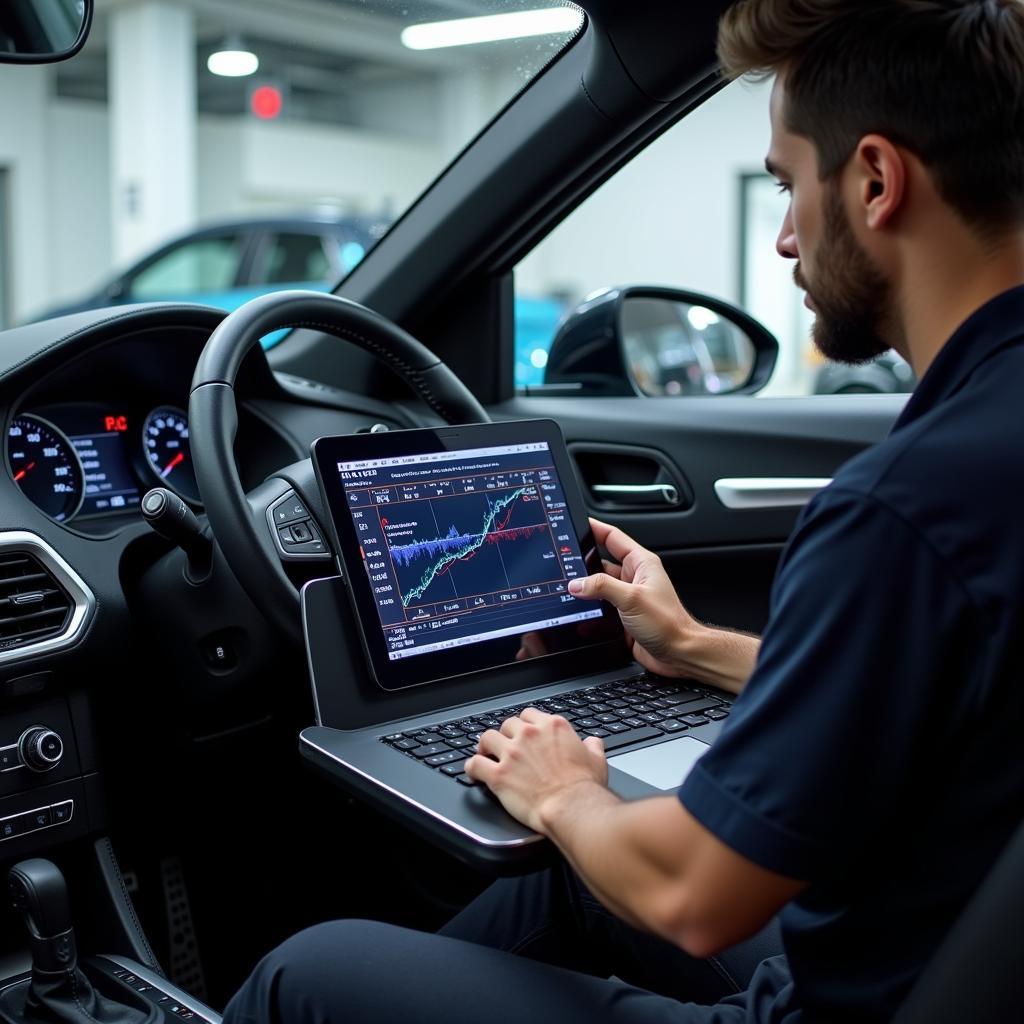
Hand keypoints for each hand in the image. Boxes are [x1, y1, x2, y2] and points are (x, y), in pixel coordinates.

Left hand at [464, 708, 607, 833]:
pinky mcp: (499, 774)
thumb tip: (593, 743)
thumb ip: (592, 747)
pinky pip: (475, 764)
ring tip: (485, 754)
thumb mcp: (597, 761)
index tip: (522, 733)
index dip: (524, 725)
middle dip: (505, 735)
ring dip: (485, 746)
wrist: (572, 808)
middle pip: (507, 724)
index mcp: (552, 727)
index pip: (529, 715)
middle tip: (505, 747)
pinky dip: (472, 768)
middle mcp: (530, 735)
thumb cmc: (584, 788)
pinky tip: (474, 772)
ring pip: (487, 738)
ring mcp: (512, 753)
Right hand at [568, 518, 701, 677]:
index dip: (594, 528)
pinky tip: (577, 612)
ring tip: (567, 589)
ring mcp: (627, 597)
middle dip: (582, 562)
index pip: (613, 537)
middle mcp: (634, 578)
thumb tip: (577, 583)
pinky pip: (599, 607)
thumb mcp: (632, 598)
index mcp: (641, 563)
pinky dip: (588, 609)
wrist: (678, 654)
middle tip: (563, 562)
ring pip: (598, 586)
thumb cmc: (668, 624)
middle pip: (601, 562)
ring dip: (584, 589)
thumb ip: (602, 587)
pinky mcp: (622, 616)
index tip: (576, 524)